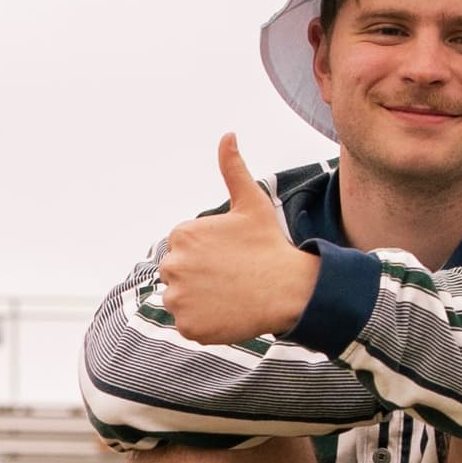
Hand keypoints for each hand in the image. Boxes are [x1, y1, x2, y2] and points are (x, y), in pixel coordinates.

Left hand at [152, 136, 322, 348]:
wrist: (289, 289)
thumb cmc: (270, 245)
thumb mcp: (251, 203)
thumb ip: (233, 168)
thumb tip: (228, 135)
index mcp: (181, 236)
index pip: (182, 250)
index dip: (207, 255)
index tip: (229, 258)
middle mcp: (172, 266)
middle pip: (177, 275)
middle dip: (199, 277)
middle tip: (230, 278)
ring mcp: (179, 299)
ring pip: (181, 301)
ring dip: (200, 300)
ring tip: (230, 295)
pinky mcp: (188, 327)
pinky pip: (190, 325)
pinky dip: (206, 323)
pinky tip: (229, 313)